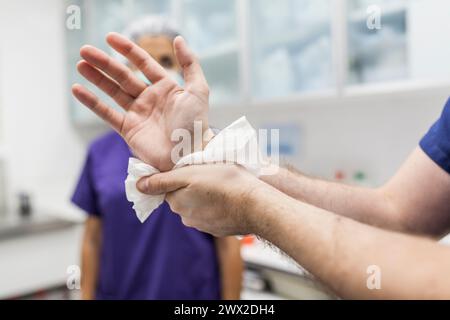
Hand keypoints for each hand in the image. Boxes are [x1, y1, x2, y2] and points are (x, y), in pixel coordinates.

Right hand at [72, 33, 210, 170]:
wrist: (187, 156)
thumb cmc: (196, 125)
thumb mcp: (198, 90)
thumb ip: (190, 63)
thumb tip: (178, 38)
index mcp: (166, 87)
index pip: (143, 63)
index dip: (127, 49)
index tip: (109, 37)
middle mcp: (150, 98)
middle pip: (123, 75)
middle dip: (104, 63)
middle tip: (84, 50)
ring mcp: (138, 114)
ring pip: (113, 91)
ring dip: (96, 78)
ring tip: (80, 64)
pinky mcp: (128, 130)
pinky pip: (107, 113)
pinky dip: (92, 102)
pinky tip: (77, 89)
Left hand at [137, 164, 266, 236]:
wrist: (255, 205)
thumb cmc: (224, 183)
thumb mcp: (190, 174)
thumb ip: (162, 181)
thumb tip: (139, 186)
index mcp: (177, 203)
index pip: (168, 187)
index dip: (179, 175)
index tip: (192, 167)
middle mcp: (186, 217)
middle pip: (183, 196)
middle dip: (191, 185)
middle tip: (208, 172)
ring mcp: (203, 225)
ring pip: (198, 204)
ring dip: (205, 195)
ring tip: (221, 183)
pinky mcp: (219, 228)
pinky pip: (213, 213)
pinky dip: (217, 204)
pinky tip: (228, 196)